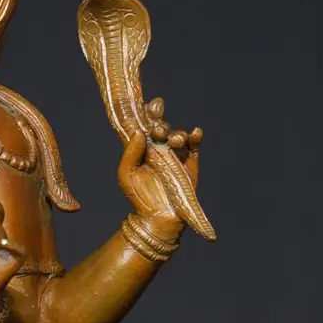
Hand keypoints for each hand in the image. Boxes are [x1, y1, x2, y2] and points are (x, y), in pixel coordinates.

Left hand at [117, 99, 202, 232]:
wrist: (157, 219)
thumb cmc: (138, 197)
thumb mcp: (127, 175)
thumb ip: (130, 153)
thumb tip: (138, 130)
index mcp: (142, 148)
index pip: (144, 125)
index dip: (146, 112)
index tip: (148, 103)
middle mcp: (159, 148)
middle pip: (161, 127)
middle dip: (161, 122)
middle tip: (158, 128)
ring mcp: (175, 155)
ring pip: (178, 135)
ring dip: (177, 134)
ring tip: (175, 140)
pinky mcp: (190, 164)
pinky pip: (194, 147)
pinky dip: (195, 138)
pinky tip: (195, 133)